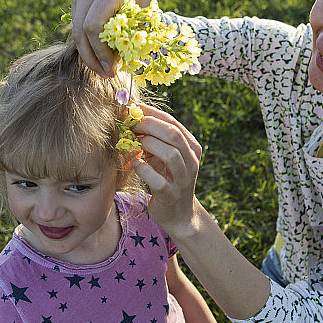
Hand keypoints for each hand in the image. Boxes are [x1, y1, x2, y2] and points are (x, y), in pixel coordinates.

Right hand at [70, 0, 159, 75]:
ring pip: (76, 29)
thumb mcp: (146, 12)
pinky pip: (76, 24)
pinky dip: (85, 42)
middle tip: (105, 74)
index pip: (93, 26)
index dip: (100, 51)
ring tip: (102, 69)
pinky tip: (98, 54)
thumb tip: (118, 64)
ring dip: (87, 53)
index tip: (112, 68)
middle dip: (92, 57)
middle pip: (81, 30)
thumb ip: (131, 34)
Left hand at [130, 104, 201, 235]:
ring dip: (149, 145)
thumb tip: (132, 115)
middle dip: (149, 126)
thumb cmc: (166, 178)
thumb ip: (154, 138)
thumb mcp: (163, 156)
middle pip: (173, 135)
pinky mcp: (172, 196)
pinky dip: (145, 171)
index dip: (151, 114)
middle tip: (130, 125)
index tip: (133, 109)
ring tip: (134, 143)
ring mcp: (183, 179)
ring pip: (171, 154)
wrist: (178, 213)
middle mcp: (191, 161)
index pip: (173, 123)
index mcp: (191, 147)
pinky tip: (135, 165)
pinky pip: (159, 181)